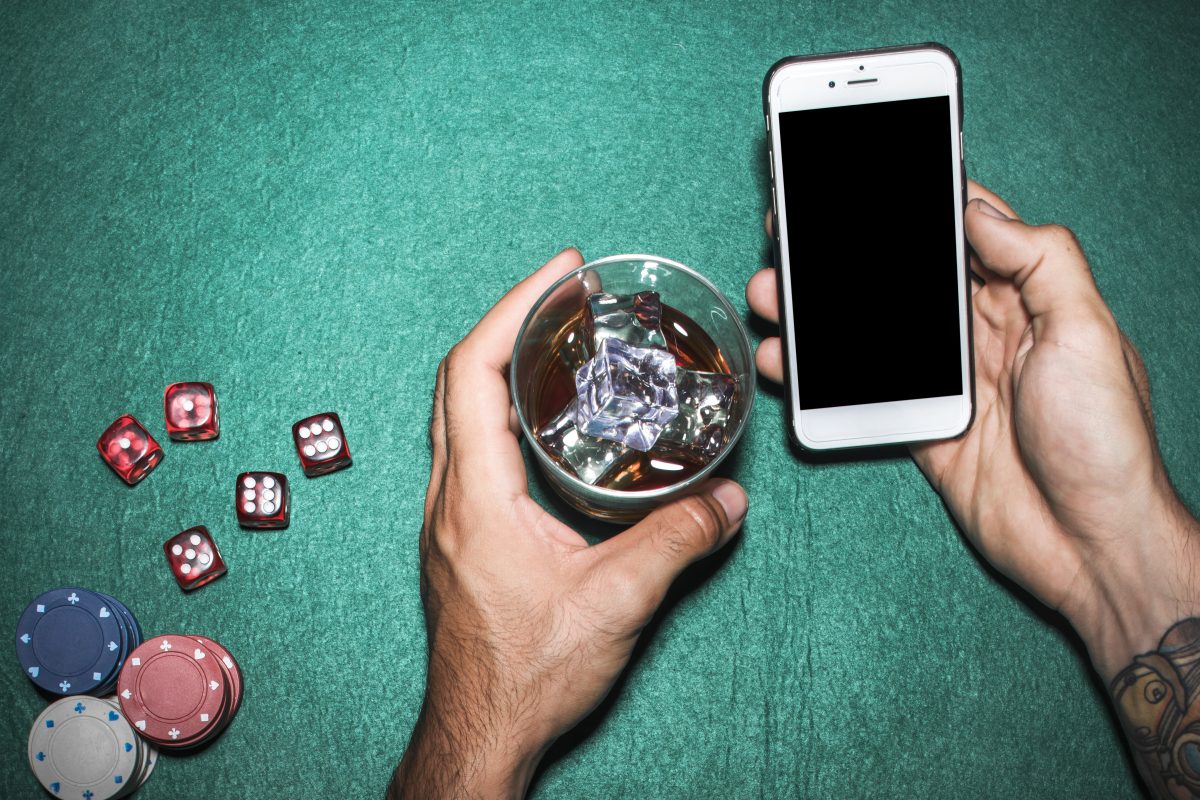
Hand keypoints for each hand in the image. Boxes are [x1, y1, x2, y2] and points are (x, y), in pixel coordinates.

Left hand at [390, 248, 747, 798]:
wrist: (479, 733)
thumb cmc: (525, 677)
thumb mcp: (616, 604)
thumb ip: (675, 542)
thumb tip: (727, 502)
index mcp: (474, 499)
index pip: (472, 373)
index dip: (512, 309)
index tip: (558, 274)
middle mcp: (449, 498)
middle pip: (458, 379)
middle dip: (509, 321)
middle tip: (564, 293)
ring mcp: (448, 518)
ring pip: (458, 413)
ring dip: (500, 363)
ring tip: (556, 341)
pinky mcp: (459, 537)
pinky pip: (469, 447)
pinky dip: (501, 409)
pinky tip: (545, 422)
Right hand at [747, 181, 1197, 678]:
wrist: (1090, 545)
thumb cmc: (1105, 439)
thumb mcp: (1087, 331)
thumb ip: (1041, 262)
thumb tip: (979, 209)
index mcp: (1024, 298)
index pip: (960, 233)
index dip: (914, 204)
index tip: (861, 177)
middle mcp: (980, 332)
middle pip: (899, 279)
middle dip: (843, 256)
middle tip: (790, 235)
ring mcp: (946, 380)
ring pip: (868, 332)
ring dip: (816, 313)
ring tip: (771, 294)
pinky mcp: (920, 426)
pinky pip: (858, 391)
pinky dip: (816, 376)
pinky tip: (784, 361)